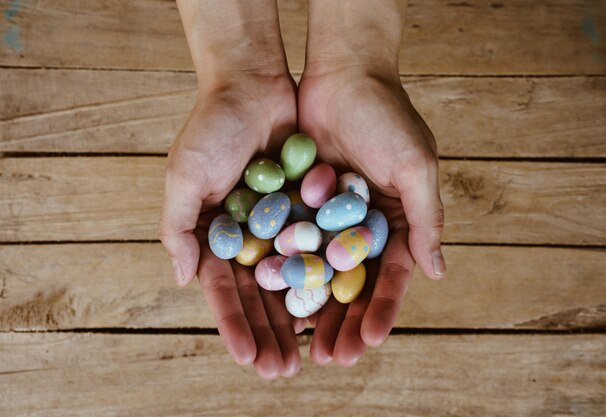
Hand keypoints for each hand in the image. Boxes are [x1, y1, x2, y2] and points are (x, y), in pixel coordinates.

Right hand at [159, 74, 303, 378]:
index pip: (228, 292)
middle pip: (265, 296)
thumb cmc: (211, 129)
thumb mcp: (183, 176)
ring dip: (305, 316)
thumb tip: (183, 281)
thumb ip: (179, 228)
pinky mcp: (313, 207)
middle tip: (286, 371)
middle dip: (274, 333)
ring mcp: (285, 224)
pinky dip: (331, 275)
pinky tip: (341, 306)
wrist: (253, 84)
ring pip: (298, 280)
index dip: (237, 326)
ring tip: (318, 352)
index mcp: (219, 237)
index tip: (250, 359)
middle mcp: (253, 237)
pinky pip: (324, 246)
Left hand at [297, 68, 445, 365]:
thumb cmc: (388, 117)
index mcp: (395, 221)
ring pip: (317, 272)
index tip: (369, 341)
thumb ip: (428, 219)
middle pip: (350, 284)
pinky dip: (283, 272)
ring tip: (302, 344)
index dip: (381, 310)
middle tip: (331, 359)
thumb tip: (438, 273)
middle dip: (343, 322)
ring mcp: (327, 216)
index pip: (389, 277)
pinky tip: (273, 302)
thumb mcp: (416, 167)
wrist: (344, 72)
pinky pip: (289, 242)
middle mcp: (360, 225)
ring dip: (311, 308)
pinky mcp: (297, 202)